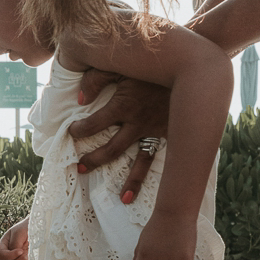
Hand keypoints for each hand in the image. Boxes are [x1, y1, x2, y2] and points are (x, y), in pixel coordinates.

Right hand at [0, 219, 29, 259]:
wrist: (39, 229)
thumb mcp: (20, 232)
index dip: (9, 256)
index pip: (0, 255)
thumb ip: (15, 243)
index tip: (21, 250)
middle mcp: (7, 255)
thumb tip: (16, 254)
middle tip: (27, 256)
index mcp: (3, 245)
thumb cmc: (27, 227)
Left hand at [72, 71, 171, 199]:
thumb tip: (79, 99)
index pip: (94, 124)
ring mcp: (156, 130)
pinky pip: (164, 156)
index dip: (79, 130)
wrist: (188, 63)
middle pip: (112, 149)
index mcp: (124, 105)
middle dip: (95, 159)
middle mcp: (138, 123)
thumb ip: (96, 78)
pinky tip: (160, 187)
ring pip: (141, 161)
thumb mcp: (120, 63)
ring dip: (131, 181)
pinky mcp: (171, 132)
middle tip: (80, 167)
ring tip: (121, 199)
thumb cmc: (149, 61)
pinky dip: (162, 174)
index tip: (72, 132)